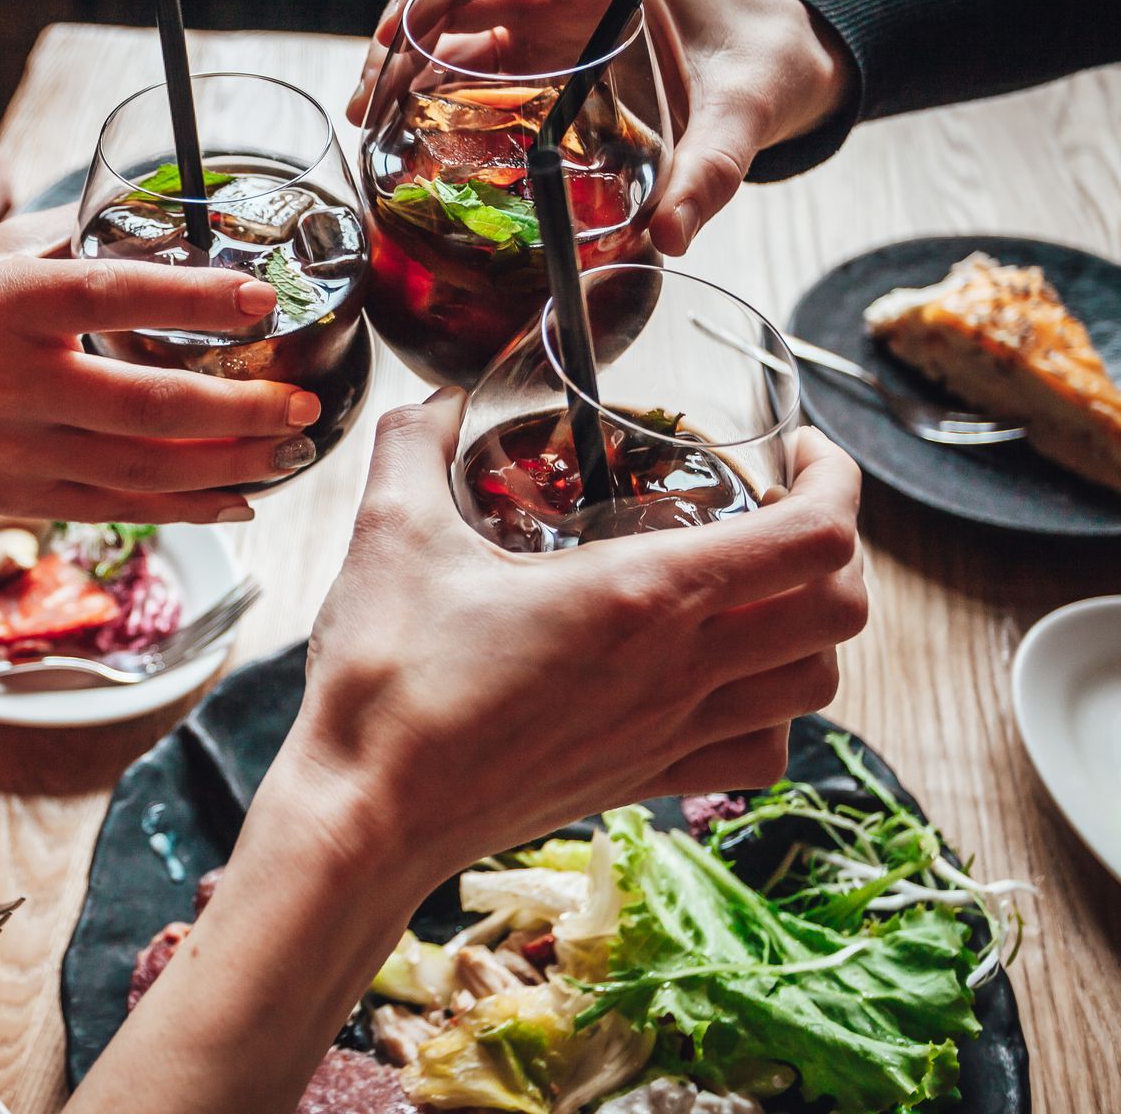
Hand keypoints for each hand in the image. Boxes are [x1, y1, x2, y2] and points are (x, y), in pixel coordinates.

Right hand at [0, 208, 321, 548]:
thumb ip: (75, 240)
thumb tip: (171, 215)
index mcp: (6, 304)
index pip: (112, 295)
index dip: (193, 298)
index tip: (262, 297)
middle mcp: (12, 381)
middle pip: (144, 406)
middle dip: (238, 411)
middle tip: (304, 403)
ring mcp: (18, 450)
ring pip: (142, 470)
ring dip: (230, 465)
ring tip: (293, 449)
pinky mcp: (24, 498)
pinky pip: (121, 510)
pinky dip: (189, 508)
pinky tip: (243, 497)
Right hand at [271, 388, 866, 892]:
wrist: (368, 813)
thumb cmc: (384, 678)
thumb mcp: (391, 533)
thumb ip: (415, 445)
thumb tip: (439, 396)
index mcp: (641, 595)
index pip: (813, 536)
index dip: (835, 479)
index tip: (796, 450)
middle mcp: (679, 670)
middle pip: (841, 612)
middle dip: (834, 548)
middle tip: (773, 511)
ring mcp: (668, 735)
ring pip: (814, 687)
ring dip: (808, 629)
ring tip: (754, 591)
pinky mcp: (643, 781)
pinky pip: (758, 755)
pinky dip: (770, 713)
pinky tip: (718, 681)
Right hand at [346, 0, 855, 255]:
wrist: (794, 69)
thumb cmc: (770, 68)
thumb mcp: (746, 114)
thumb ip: (711, 171)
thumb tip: (669, 236)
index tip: (392, 37)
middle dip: (400, 37)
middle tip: (368, 103)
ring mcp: (555, 17)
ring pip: (457, 24)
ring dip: (410, 66)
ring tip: (374, 123)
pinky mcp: (553, 54)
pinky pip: (480, 60)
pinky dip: (442, 89)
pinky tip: (417, 130)